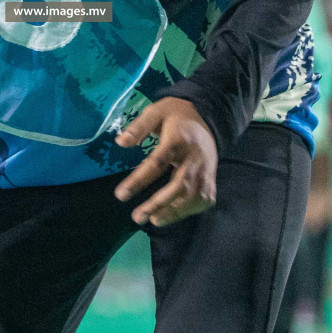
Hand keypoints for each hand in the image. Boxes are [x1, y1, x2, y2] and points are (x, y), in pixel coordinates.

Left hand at [113, 98, 218, 226]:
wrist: (207, 116)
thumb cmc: (176, 116)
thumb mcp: (155, 112)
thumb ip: (138, 127)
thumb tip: (120, 142)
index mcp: (178, 139)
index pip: (158, 162)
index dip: (139, 180)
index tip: (121, 195)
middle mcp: (194, 157)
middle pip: (179, 185)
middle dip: (158, 203)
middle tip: (137, 216)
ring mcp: (206, 170)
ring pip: (193, 196)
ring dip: (174, 212)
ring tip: (153, 220)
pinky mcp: (212, 179)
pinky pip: (203, 200)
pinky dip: (189, 211)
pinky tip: (172, 215)